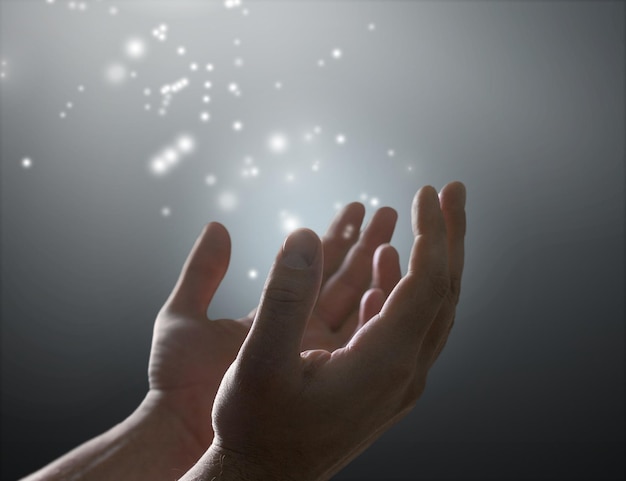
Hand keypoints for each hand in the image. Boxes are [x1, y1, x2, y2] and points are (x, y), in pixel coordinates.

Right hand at [183, 182, 465, 480]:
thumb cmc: (256, 429)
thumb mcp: (259, 362)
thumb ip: (283, 297)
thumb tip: (304, 235)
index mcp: (383, 364)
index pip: (426, 284)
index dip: (432, 234)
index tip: (425, 192)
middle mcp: (403, 374)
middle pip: (442, 292)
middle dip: (448, 238)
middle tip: (451, 192)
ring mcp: (397, 382)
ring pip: (429, 310)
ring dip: (428, 262)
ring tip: (420, 223)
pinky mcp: (383, 385)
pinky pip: (405, 327)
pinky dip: (401, 290)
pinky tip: (383, 271)